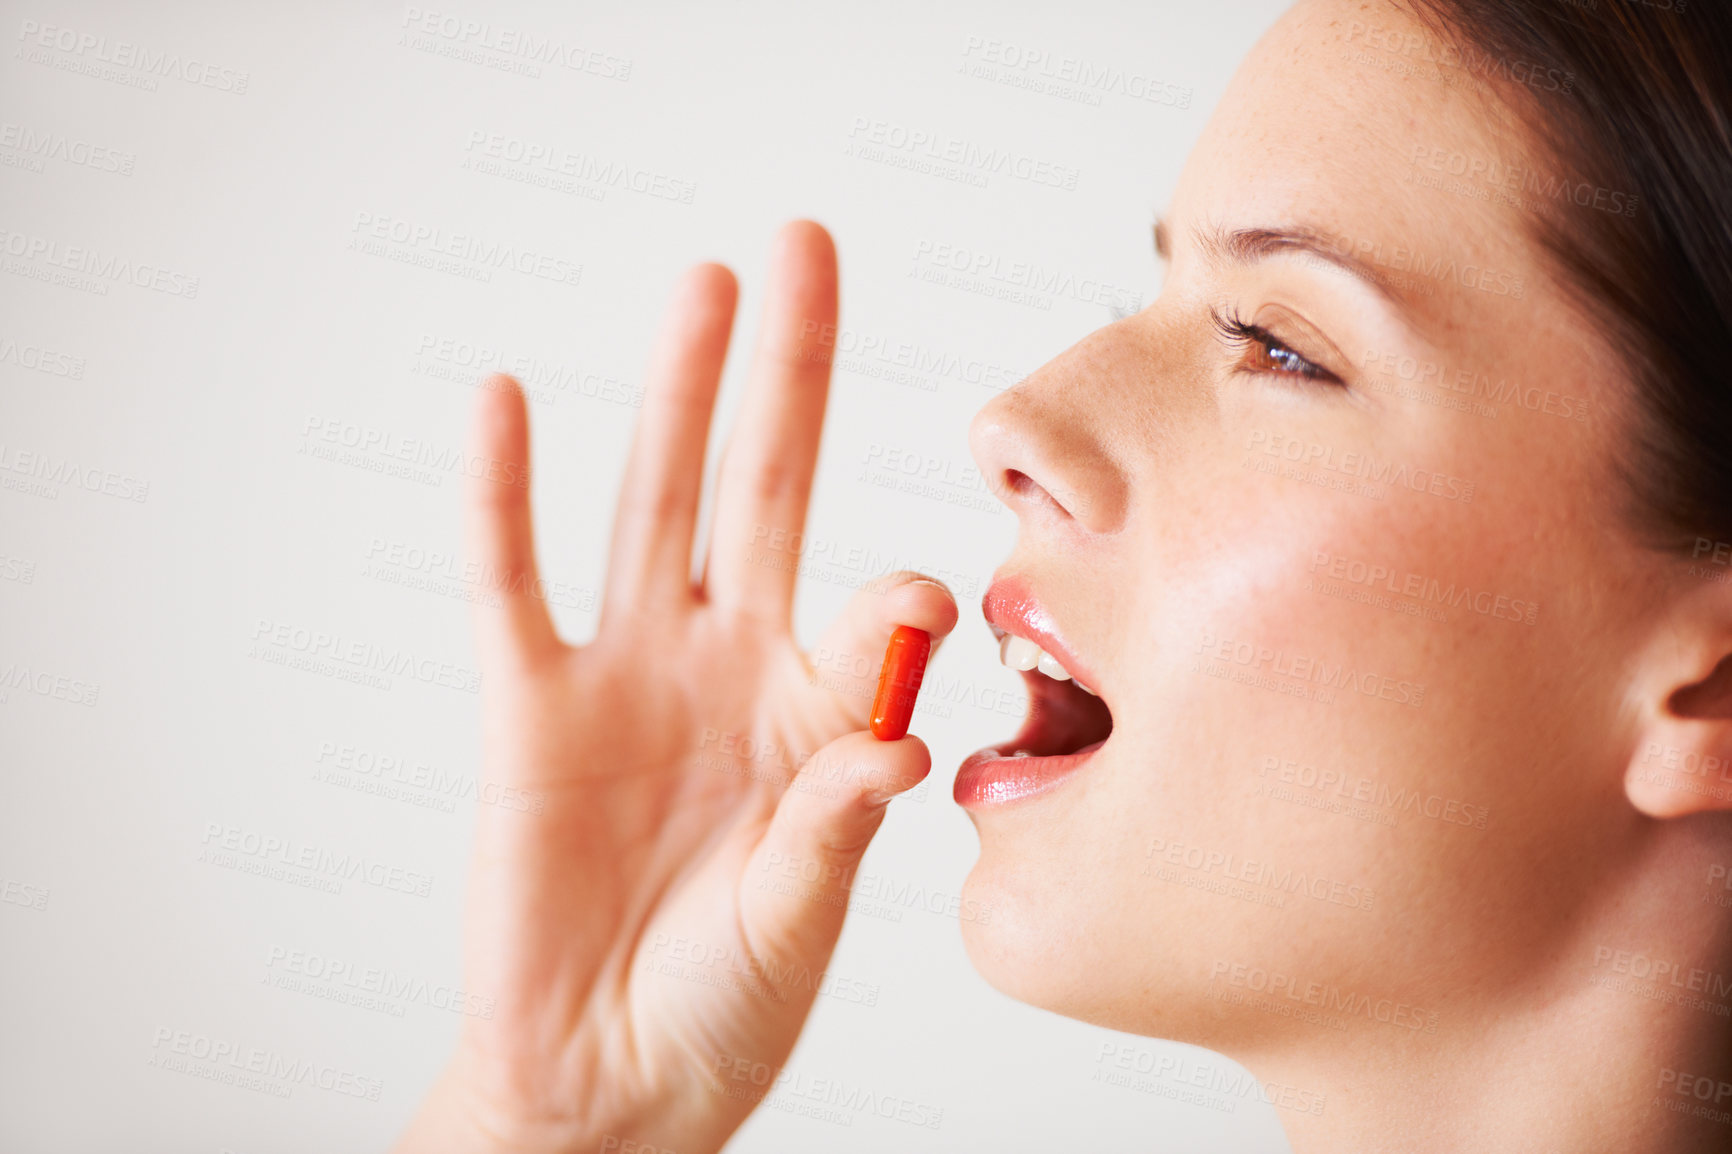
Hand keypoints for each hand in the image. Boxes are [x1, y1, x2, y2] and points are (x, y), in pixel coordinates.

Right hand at [394, 220, 958, 1153]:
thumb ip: (836, 820)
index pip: (869, 611)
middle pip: (761, 488)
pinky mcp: (531, 705)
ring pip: (653, 502)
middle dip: (785, 374)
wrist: (604, 1082)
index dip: (891, 597)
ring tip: (705, 285)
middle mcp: (727, 667)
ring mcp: (628, 675)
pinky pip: (511, 579)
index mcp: (815, 714)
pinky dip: (503, 493)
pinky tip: (508, 399)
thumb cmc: (722, 1006)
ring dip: (677, 394)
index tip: (910, 602)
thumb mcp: (801, 916)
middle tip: (805, 249)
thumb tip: (892, 733)